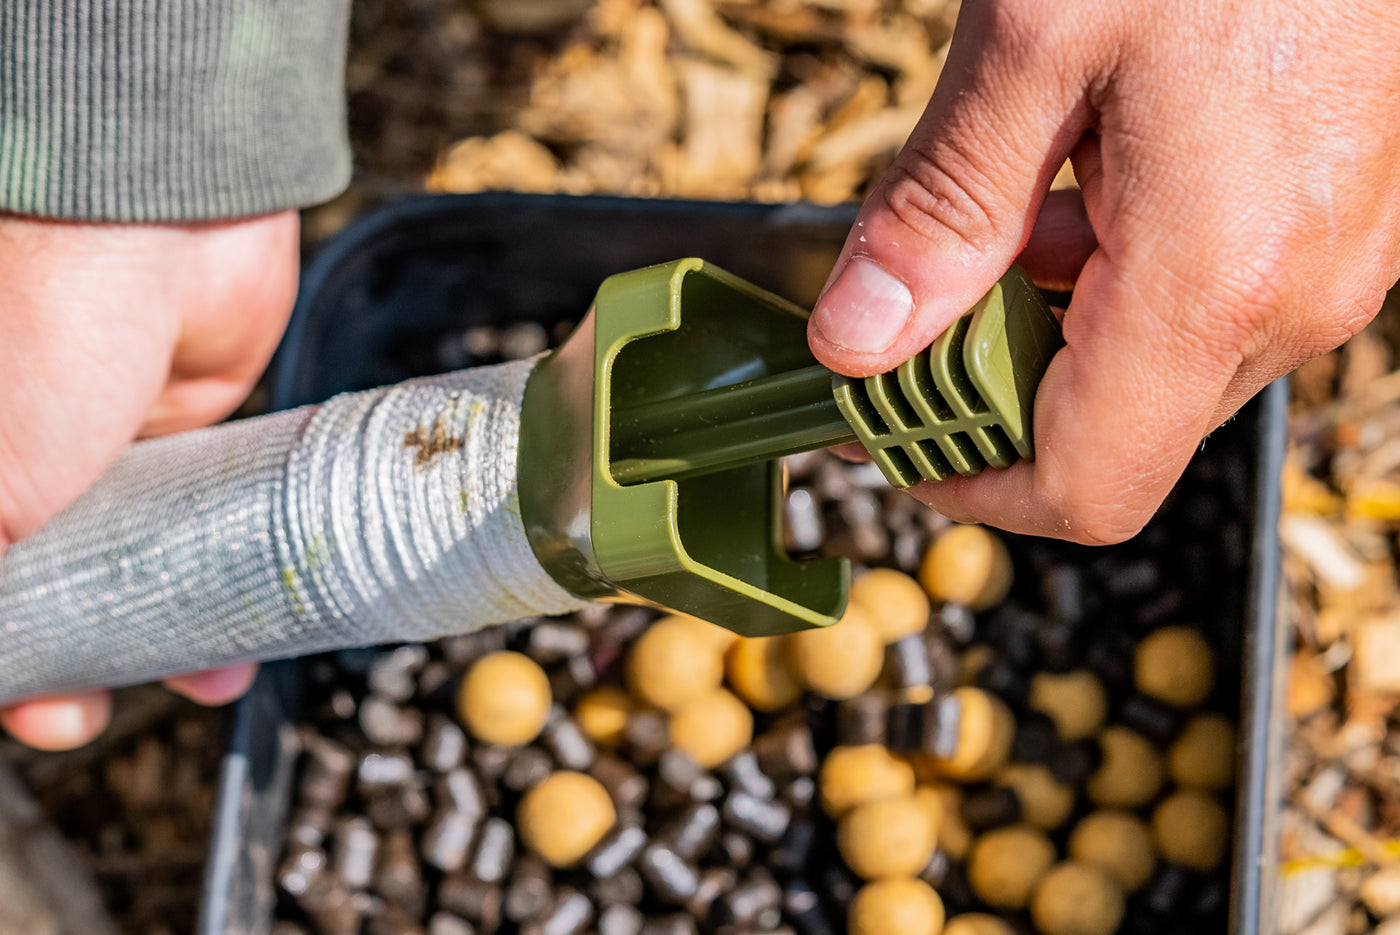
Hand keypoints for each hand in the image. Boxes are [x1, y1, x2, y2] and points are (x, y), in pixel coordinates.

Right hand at [0, 212, 299, 748]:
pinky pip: (201, 517)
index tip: (26, 703)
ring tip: (197, 679)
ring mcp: (106, 442)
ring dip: (161, 623)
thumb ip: (2, 564)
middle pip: (47, 578)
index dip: (4, 650)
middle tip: (88, 709)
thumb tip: (9, 660)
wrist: (158, 213)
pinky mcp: (187, 426)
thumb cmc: (33, 315)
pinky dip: (220, 570)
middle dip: (77, 652)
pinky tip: (245, 619)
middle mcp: (20, 454)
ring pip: (133, 558)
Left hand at [809, 0, 1399, 543]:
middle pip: (1113, 438)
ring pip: (1156, 375)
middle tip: (908, 321)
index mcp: (1216, 279)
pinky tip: (1071, 200)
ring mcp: (1330, 265)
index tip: (890, 440)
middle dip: (992, 399)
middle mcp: (1296, 298)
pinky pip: (1207, 309)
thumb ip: (943, 208)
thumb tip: (858, 339)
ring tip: (990, 234)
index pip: (1084, 485)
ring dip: (1050, 335)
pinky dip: (1115, 289)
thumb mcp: (1034, 43)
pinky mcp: (1337, 225)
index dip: (970, 488)